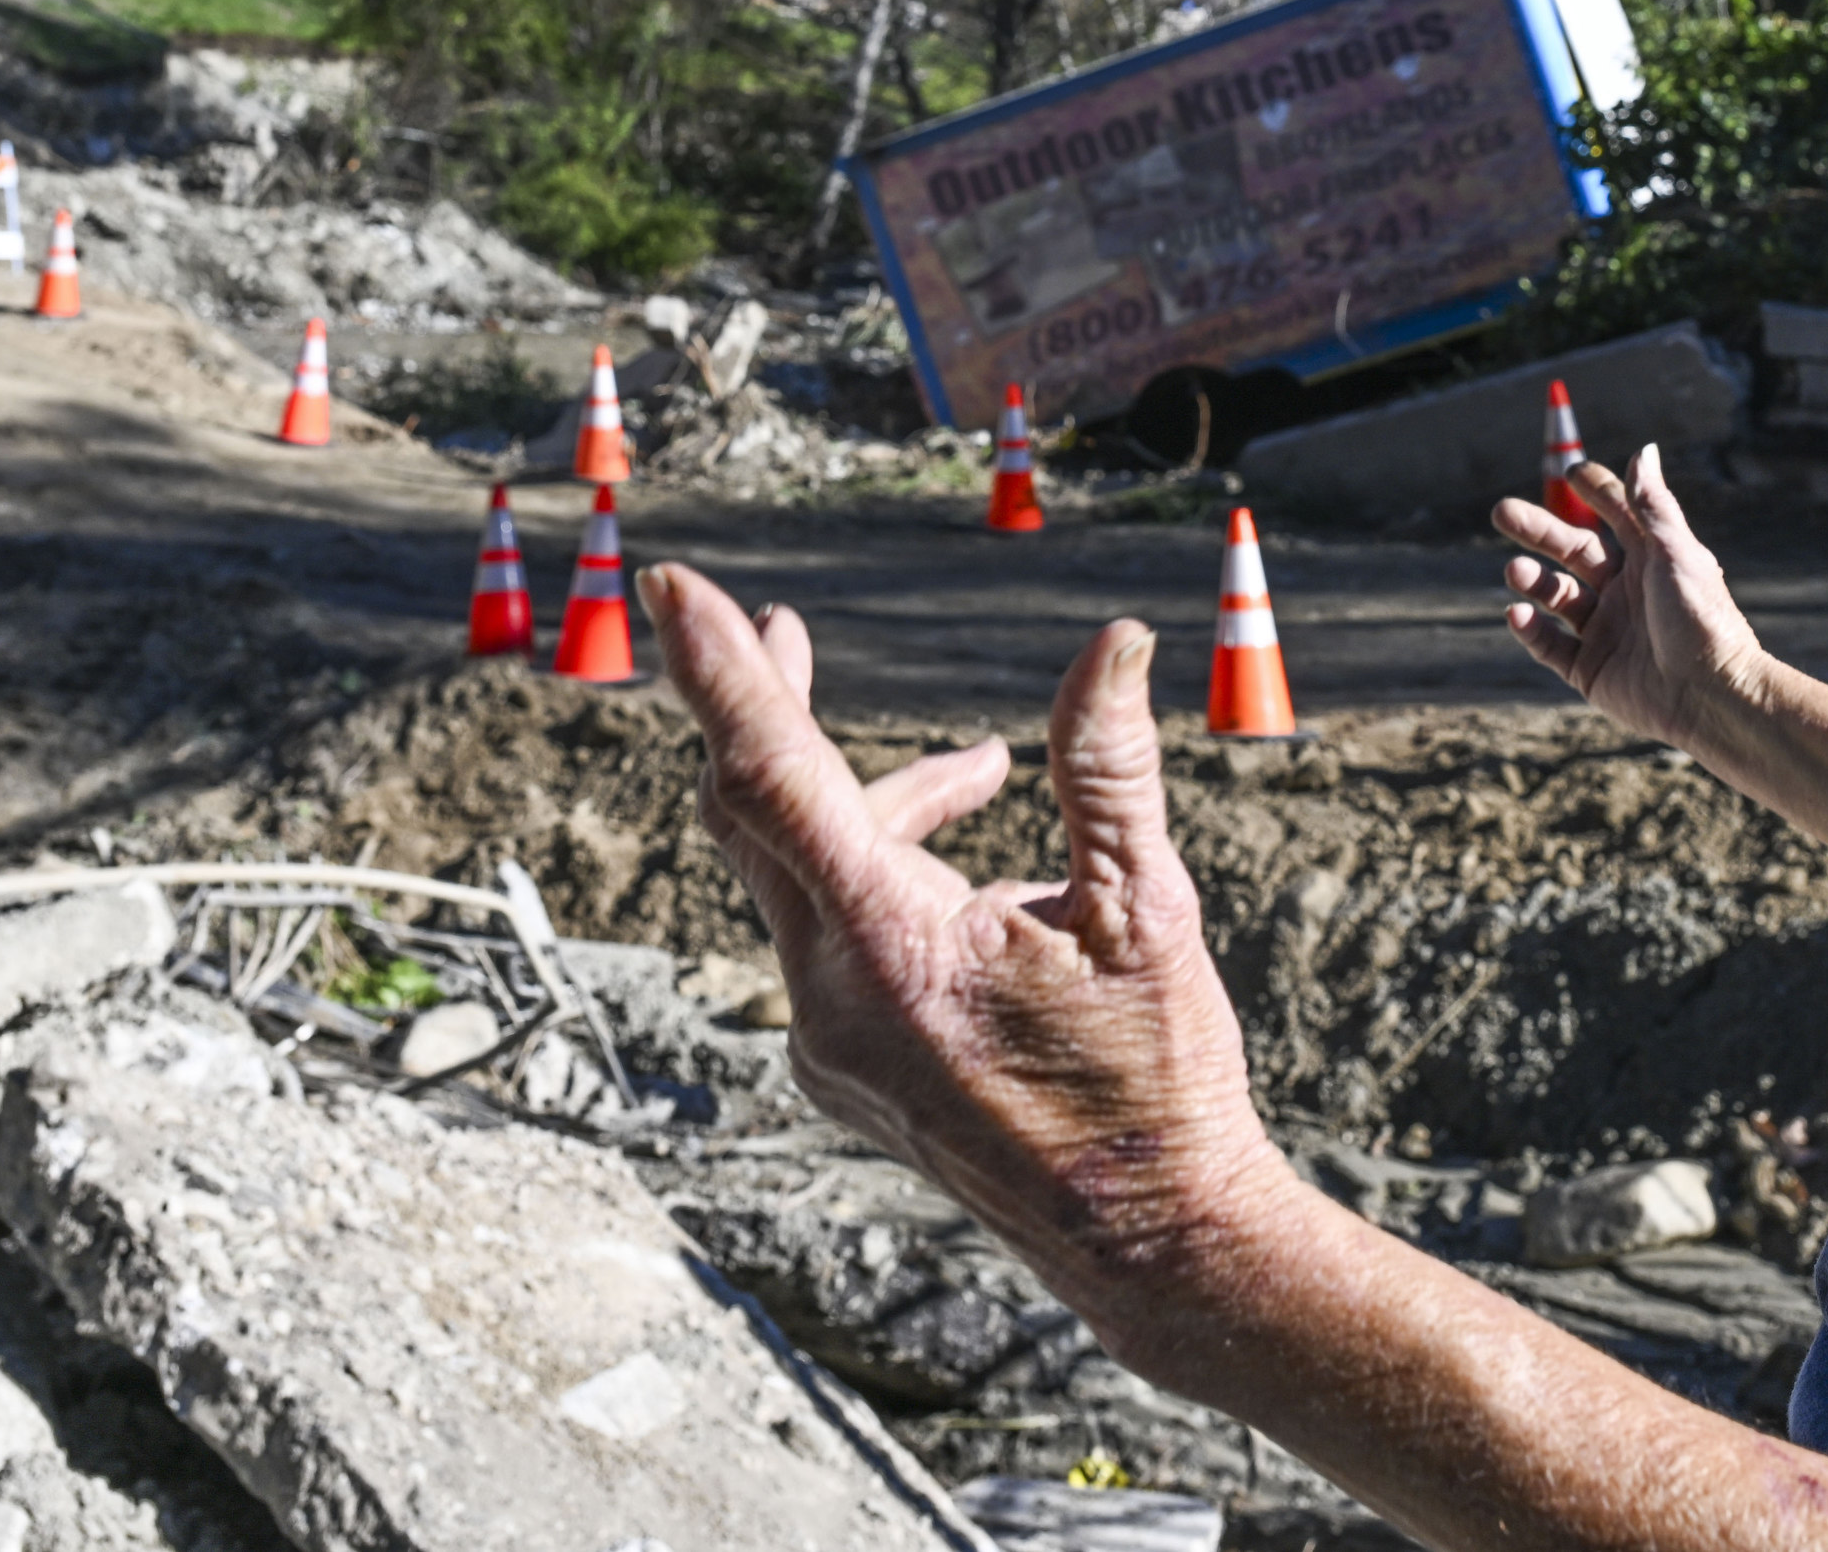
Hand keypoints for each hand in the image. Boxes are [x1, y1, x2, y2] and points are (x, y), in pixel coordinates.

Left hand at [643, 565, 1304, 1339]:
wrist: (1151, 1242)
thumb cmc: (1158, 1077)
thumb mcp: (1149, 908)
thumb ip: (1108, 767)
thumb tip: (1112, 641)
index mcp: (889, 946)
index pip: (774, 775)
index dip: (722, 670)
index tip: (669, 584)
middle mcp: (829, 996)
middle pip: (756, 813)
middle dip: (767, 708)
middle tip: (775, 621)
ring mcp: (825, 1041)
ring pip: (800, 876)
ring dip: (873, 804)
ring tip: (985, 772)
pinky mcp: (840, 1067)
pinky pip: (824, 936)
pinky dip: (877, 877)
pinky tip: (975, 881)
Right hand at [1495, 444, 1773, 756]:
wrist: (1711, 697)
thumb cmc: (1703, 620)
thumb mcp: (1677, 554)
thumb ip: (1652, 505)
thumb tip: (1643, 450)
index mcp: (1651, 561)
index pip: (1616, 516)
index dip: (1595, 491)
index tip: (1570, 471)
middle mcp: (1625, 592)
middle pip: (1573, 551)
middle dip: (1538, 530)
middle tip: (1501, 511)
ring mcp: (1606, 630)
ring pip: (1557, 596)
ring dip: (1532, 580)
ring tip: (1515, 570)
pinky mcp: (1591, 670)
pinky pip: (1551, 646)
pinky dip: (1531, 630)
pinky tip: (1518, 613)